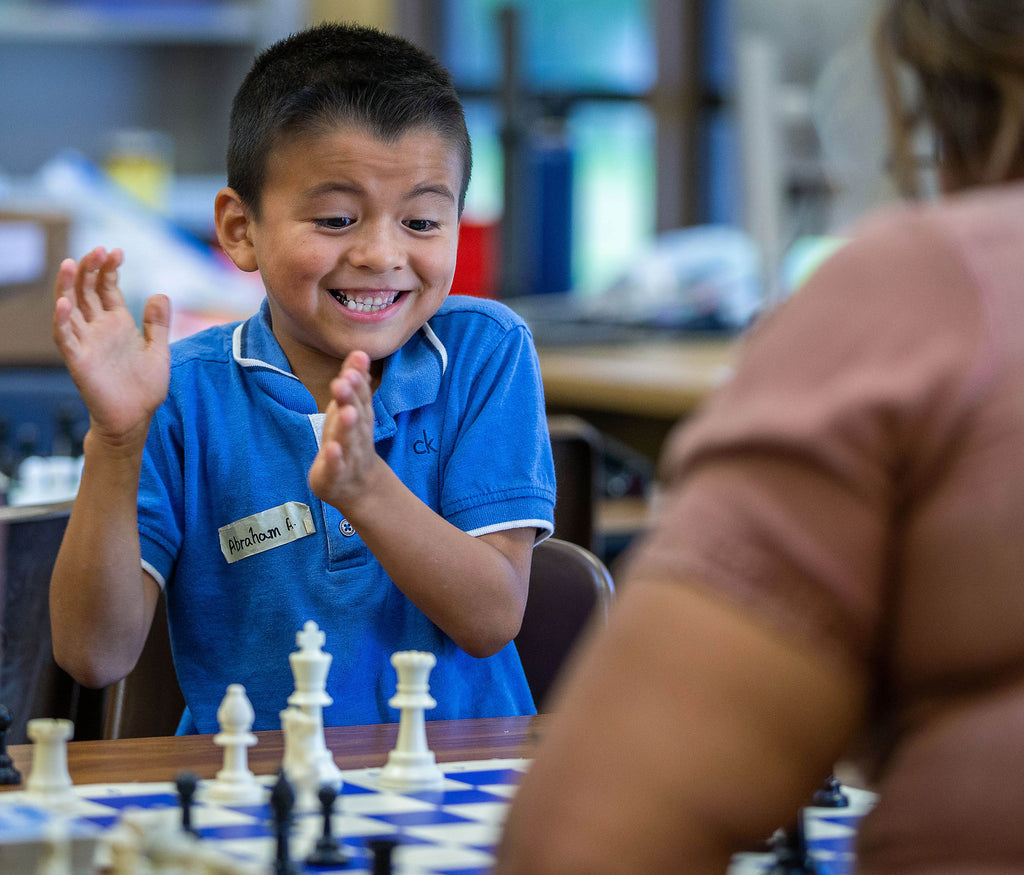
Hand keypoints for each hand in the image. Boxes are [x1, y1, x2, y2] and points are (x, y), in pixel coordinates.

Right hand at [53, 247, 170, 445]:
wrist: (136, 418)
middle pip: (86, 291)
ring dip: (68, 286)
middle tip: (98, 250)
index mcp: (117, 323)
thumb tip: (161, 294)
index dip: (108, 269)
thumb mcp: (158, 350)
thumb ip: (158, 324)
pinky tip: (64, 304)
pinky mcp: (78, 361)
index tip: (116, 251)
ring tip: (72, 264)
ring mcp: (86, 343)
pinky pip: (65, 338)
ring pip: (70, 308)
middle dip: (90, 269)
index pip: (106, 288)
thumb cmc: (144, 387)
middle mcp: (98, 329)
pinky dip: (62, 321)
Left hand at [308, 350, 382, 508]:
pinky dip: (335, 459)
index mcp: (360, 416)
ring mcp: (348, 456)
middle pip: (356, 414)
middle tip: (345, 379)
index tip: (357, 359)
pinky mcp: (335, 475)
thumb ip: (355, 384)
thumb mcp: (352, 410)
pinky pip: (336, 467)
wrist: (359, 487)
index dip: (359, 378)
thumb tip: (359, 351)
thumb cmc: (350, 441)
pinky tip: (332, 449)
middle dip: (351, 397)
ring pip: (349, 440)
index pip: (361, 395)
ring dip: (347, 426)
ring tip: (346, 412)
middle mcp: (357, 434)